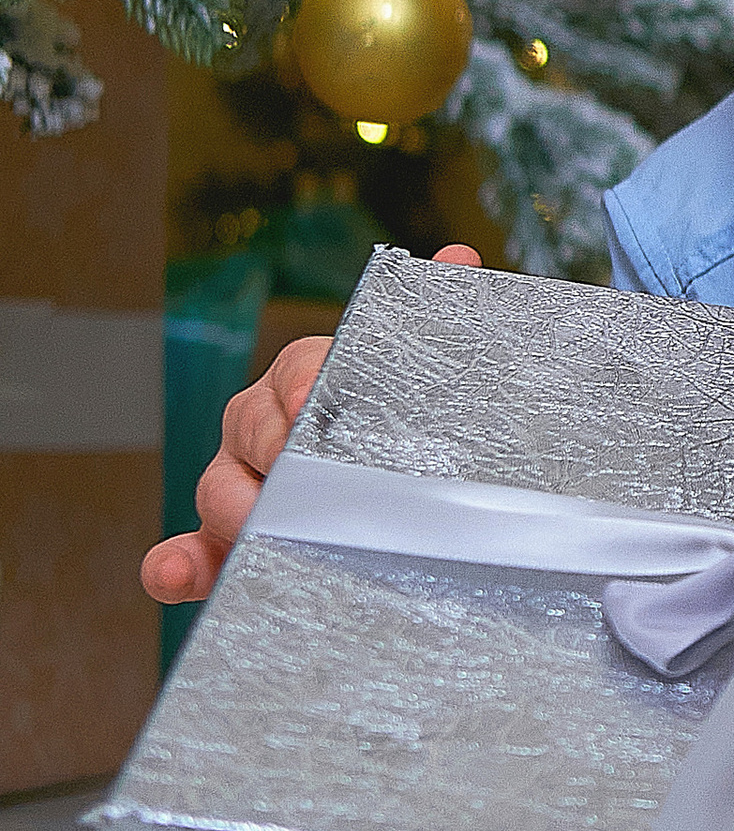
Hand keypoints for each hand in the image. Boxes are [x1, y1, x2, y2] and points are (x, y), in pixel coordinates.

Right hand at [141, 243, 481, 604]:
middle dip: (269, 454)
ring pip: (219, 490)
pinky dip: (178, 564)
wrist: (399, 486)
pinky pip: (189, 553)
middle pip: (250, 430)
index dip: (302, 385)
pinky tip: (179, 576)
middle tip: (297, 481)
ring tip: (255, 530)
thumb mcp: (425, 373)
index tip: (309, 405)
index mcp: (309, 378)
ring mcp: (239, 484)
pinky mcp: (226, 545)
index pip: (299, 368)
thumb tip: (457, 255)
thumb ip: (437, 317)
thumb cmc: (401, 421)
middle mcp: (264, 427)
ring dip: (232, 511)